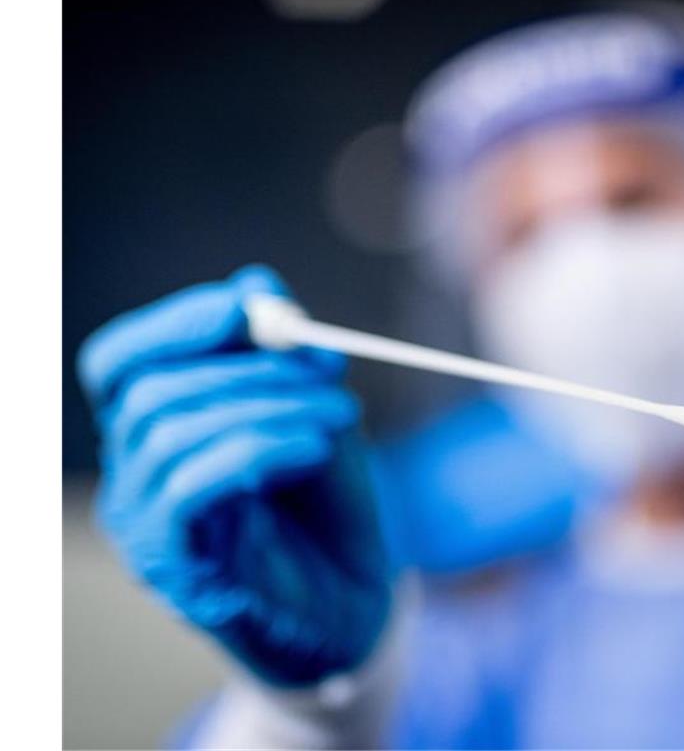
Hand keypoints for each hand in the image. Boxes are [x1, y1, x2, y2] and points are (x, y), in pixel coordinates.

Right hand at [78, 265, 389, 685]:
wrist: (356, 608)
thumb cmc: (329, 512)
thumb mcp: (315, 415)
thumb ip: (284, 358)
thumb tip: (258, 282)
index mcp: (156, 432)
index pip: (120, 362)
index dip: (175, 322)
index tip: (248, 304)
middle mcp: (133, 477)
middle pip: (150, 391)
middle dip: (249, 365)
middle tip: (330, 365)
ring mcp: (145, 527)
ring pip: (169, 431)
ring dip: (267, 405)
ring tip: (341, 413)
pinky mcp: (174, 569)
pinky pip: (188, 488)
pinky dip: (253, 450)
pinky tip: (311, 449)